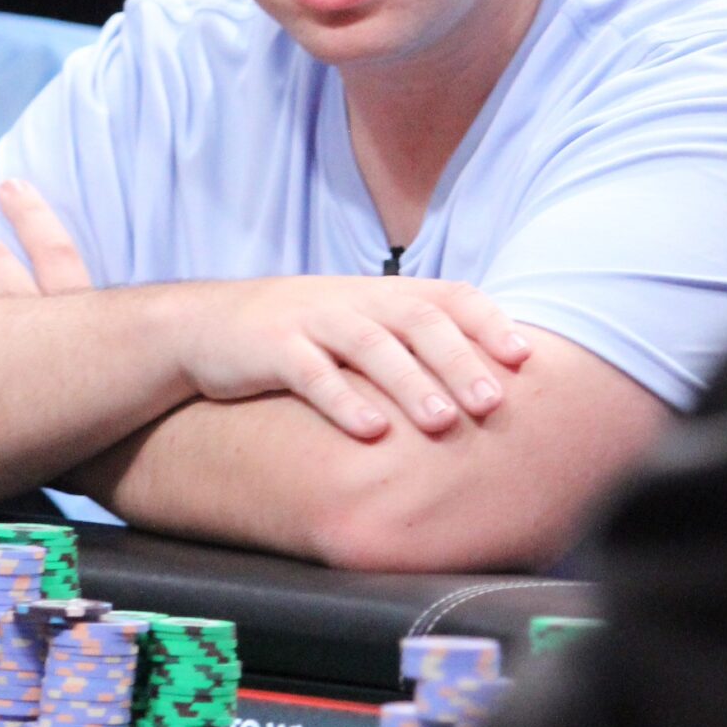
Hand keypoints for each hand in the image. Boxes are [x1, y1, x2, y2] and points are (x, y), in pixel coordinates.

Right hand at [165, 276, 533, 440]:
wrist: (203, 327)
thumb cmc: (296, 336)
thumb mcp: (354, 326)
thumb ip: (408, 342)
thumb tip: (483, 380)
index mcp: (380, 292)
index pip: (447, 296)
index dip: (488, 324)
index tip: (524, 360)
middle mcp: (352, 299)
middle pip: (417, 320)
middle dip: (459, 361)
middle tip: (493, 402)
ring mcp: (310, 320)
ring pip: (371, 346)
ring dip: (412, 384)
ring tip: (443, 424)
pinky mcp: (270, 347)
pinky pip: (311, 374)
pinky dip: (343, 402)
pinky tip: (370, 433)